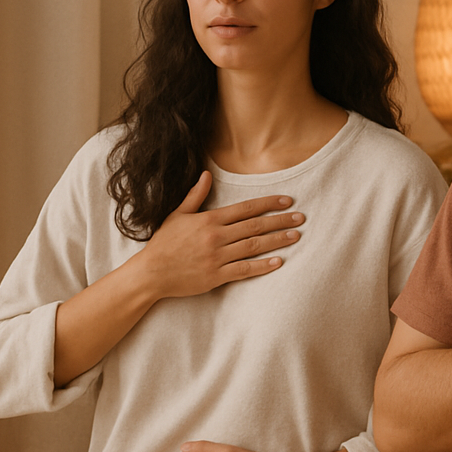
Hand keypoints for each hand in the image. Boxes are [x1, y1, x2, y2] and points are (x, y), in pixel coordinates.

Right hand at [137, 172, 303, 300]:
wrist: (151, 273)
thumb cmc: (164, 243)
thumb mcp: (177, 215)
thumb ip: (195, 195)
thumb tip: (207, 175)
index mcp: (209, 220)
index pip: (246, 208)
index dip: (268, 204)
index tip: (287, 201)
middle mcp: (216, 237)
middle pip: (255, 226)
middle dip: (280, 221)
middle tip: (300, 218)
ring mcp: (217, 257)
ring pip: (254, 247)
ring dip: (277, 241)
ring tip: (295, 236)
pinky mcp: (216, 276)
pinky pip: (244, 270)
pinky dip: (263, 266)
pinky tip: (279, 262)